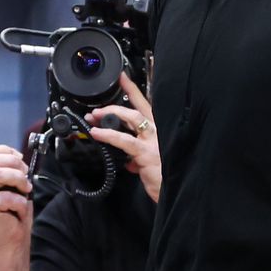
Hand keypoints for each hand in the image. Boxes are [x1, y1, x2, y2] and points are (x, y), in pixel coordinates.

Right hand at [0, 147, 34, 258]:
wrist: (7, 246)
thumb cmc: (11, 218)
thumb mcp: (10, 189)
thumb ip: (9, 172)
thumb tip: (19, 157)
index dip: (5, 152)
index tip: (21, 160)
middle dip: (14, 164)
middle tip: (26, 177)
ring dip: (17, 179)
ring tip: (26, 190)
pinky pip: (4, 196)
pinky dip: (18, 201)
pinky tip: (19, 210)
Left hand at [88, 73, 161, 202]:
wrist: (176, 193)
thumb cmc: (167, 179)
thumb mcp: (152, 165)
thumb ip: (140, 158)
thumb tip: (129, 162)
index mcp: (160, 131)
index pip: (146, 105)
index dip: (133, 90)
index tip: (122, 77)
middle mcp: (159, 131)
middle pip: (137, 108)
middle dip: (116, 104)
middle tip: (97, 108)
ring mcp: (153, 141)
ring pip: (131, 118)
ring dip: (110, 115)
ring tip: (94, 117)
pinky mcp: (146, 153)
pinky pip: (124, 140)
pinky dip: (108, 135)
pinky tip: (97, 134)